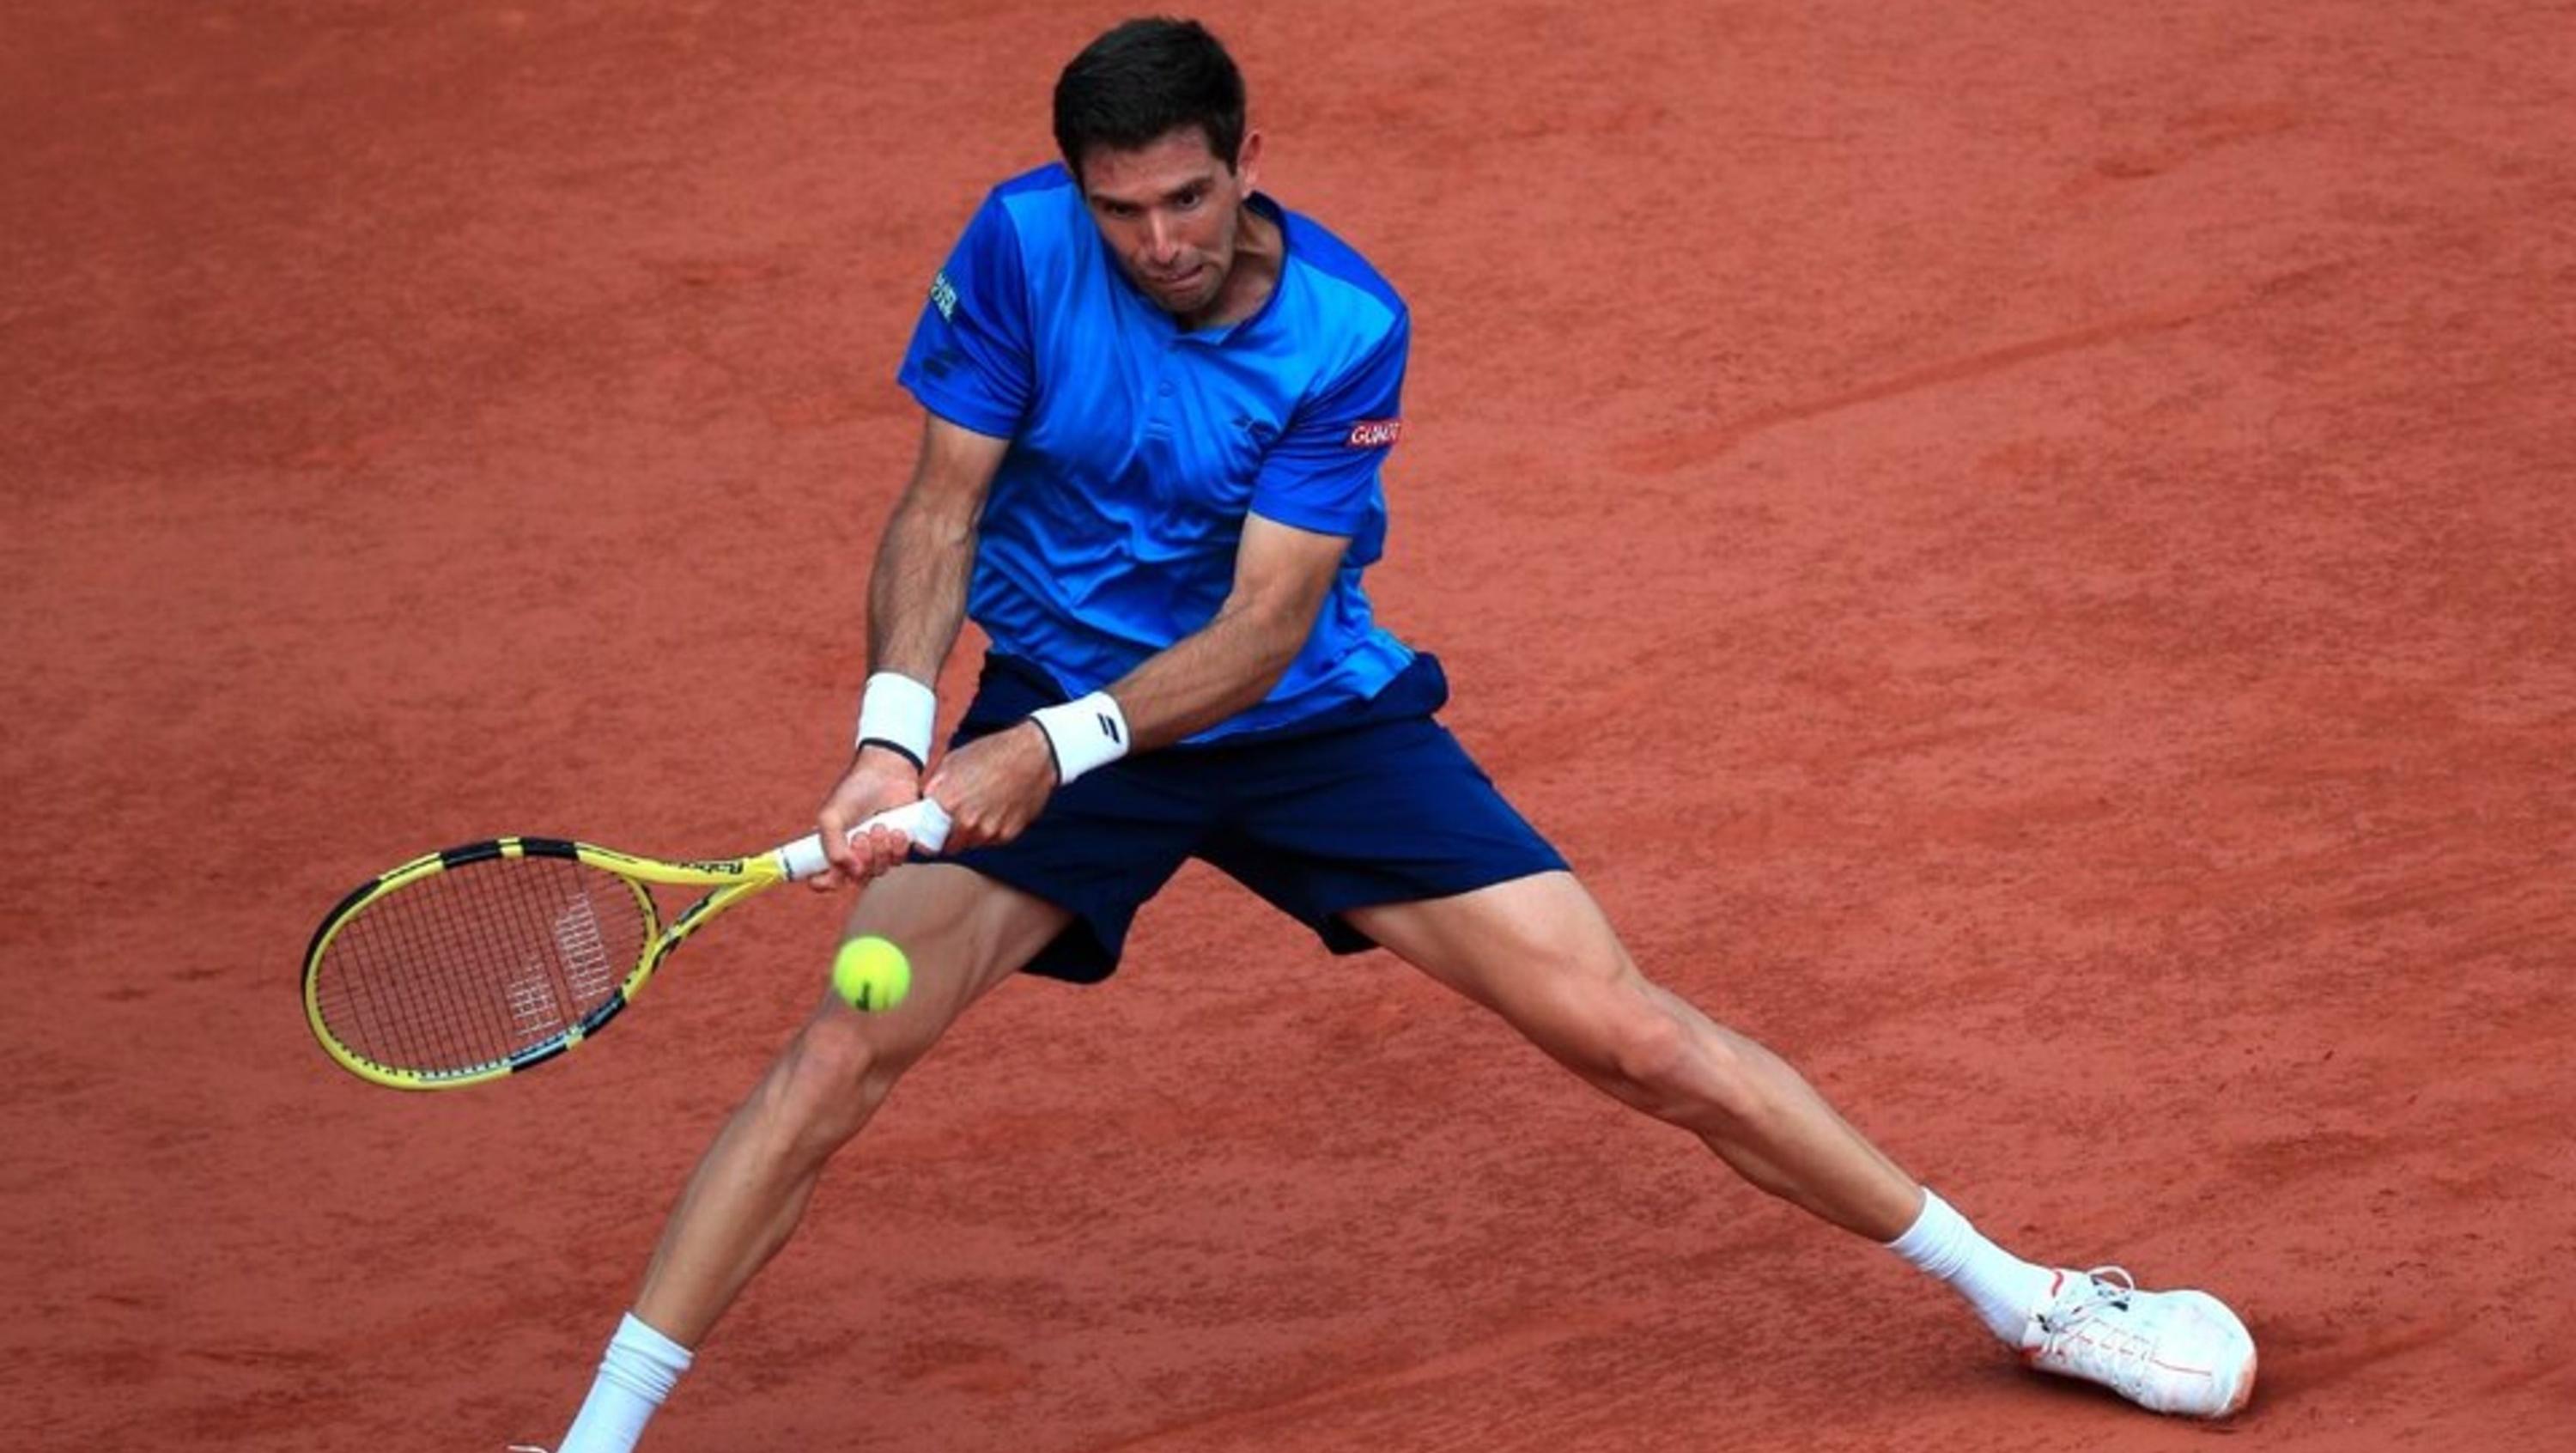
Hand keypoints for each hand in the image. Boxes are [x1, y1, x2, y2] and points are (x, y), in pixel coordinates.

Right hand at [809, 745, 924, 891]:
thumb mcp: (831, 816)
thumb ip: (832, 846)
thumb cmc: (854, 791)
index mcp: (834, 847)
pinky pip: (899, 861)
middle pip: (856, 878)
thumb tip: (851, 872)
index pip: (825, 878)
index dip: (822, 883)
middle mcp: (855, 853)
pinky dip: (897, 848)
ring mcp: (878, 851)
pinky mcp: (899, 845)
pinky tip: (896, 830)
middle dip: (860, 858)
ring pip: (879, 871)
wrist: (887, 771)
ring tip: (878, 826)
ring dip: (879, 851)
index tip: (821, 877)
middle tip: (860, 835)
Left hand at [922, 721, 1058, 851]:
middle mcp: (967, 822)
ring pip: (970, 844)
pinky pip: (990, 840)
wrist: (1033, 755)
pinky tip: (995, 809)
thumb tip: (921, 802)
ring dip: (969, 833)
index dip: (925, 839)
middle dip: (947, 836)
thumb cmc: (992, 752)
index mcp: (948, 802)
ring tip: (978, 808)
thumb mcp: (953, 761)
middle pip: (947, 847)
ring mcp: (989, 831)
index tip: (926, 835)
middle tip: (954, 818)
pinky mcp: (1007, 834)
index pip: (925, 841)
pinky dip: (989, 830)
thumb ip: (932, 786)